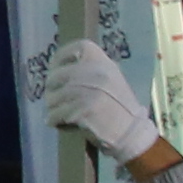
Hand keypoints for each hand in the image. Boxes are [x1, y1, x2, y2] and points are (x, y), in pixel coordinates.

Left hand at [29, 37, 155, 163]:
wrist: (131, 132)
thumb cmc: (118, 106)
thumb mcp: (108, 77)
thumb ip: (87, 69)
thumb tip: (57, 67)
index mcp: (101, 60)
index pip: (71, 50)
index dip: (58, 60)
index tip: (55, 71)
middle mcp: (93, 71)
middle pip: (54, 77)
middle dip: (52, 91)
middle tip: (57, 102)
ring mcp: (86, 90)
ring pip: (51, 97)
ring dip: (54, 109)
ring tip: (64, 115)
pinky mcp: (81, 110)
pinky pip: (54, 115)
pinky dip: (55, 121)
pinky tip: (65, 124)